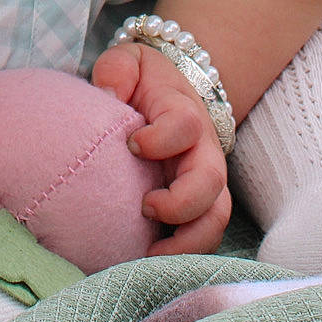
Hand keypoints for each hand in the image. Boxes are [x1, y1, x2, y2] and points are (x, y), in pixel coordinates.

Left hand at [91, 41, 230, 254]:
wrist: (169, 94)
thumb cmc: (143, 81)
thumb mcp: (128, 62)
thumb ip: (116, 70)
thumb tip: (106, 96)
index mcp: (184, 112)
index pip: (185, 126)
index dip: (161, 138)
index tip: (131, 144)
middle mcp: (202, 151)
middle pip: (211, 181)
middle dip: (181, 203)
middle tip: (144, 207)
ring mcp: (205, 182)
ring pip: (215, 218)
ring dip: (187, 242)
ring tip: (150, 253)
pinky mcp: (198, 207)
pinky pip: (204, 237)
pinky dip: (184, 254)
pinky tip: (150, 259)